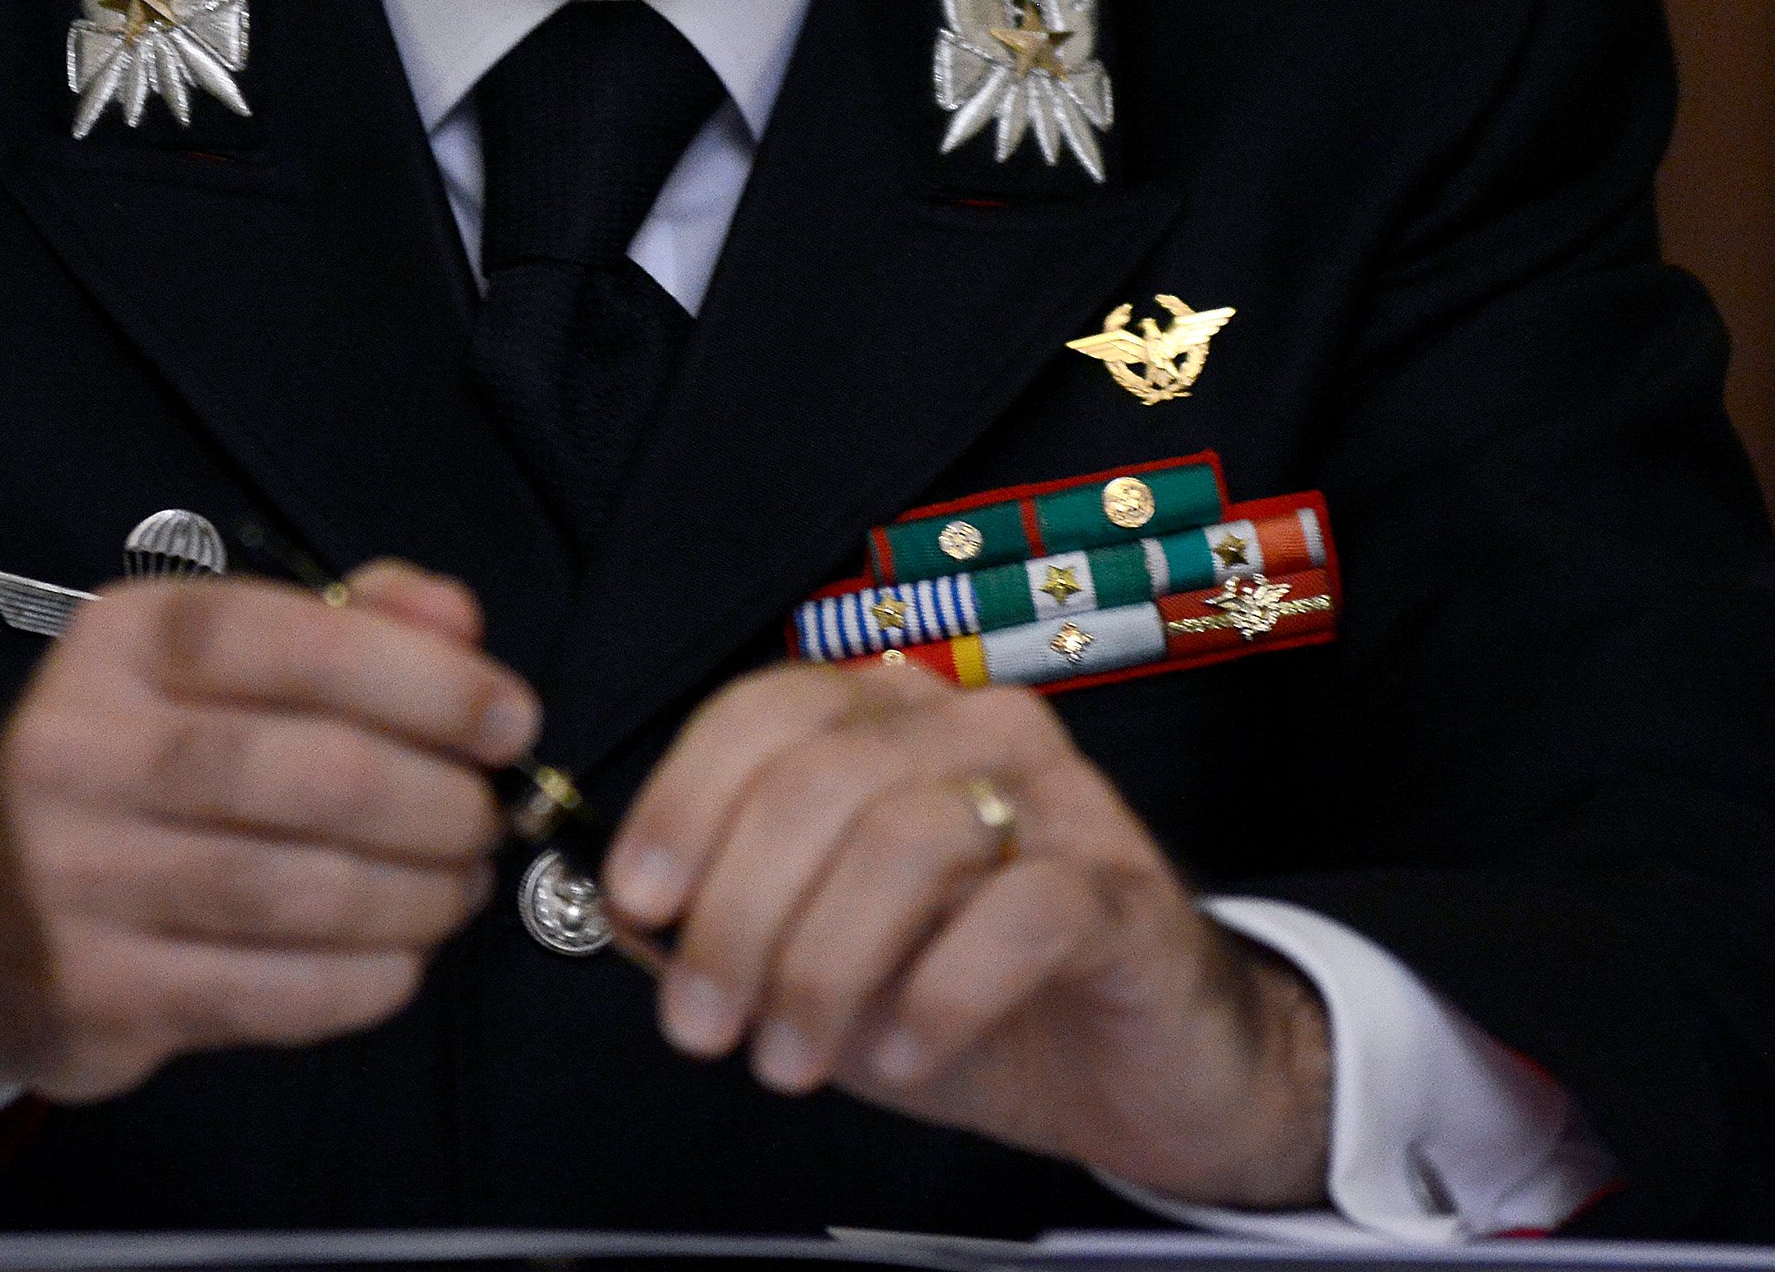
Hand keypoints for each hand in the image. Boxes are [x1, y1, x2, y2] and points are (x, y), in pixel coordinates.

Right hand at [0, 562, 533, 1121]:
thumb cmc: (128, 770)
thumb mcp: (207, 666)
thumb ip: (343, 623)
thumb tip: (455, 617)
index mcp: (121, 642)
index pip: (292, 639)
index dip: (425, 679)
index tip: (510, 719)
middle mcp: (82, 749)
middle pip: (313, 774)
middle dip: (439, 801)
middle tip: (488, 818)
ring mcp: (75, 879)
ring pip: (300, 892)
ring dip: (417, 896)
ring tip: (457, 887)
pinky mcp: (93, 993)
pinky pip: (270, 993)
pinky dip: (366, 979)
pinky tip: (399, 958)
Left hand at [604, 660, 1331, 1207]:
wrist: (1141, 1063)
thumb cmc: (966, 990)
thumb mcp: (827, 956)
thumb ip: (739, 920)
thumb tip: (633, 919)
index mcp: (890, 718)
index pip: (764, 710)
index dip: (685, 801)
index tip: (638, 905)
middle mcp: (973, 729)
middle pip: (820, 780)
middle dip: (738, 912)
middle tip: (701, 1026)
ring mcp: (1059, 800)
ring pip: (908, 840)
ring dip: (822, 965)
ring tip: (789, 1062)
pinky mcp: (1120, 890)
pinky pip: (1019, 915)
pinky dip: (939, 993)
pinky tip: (903, 1057)